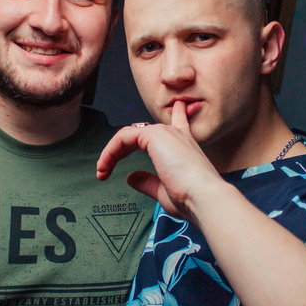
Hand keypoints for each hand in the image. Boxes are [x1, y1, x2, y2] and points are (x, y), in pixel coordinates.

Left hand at [96, 101, 223, 220]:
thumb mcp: (165, 191)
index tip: (179, 106)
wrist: (203, 197)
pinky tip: (105, 166)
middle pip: (142, 133)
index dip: (178, 114)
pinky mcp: (154, 135)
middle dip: (120, 150)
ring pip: (129, 135)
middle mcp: (176, 135)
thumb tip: (132, 178)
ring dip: (111, 153)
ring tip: (102, 171)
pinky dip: (110, 151)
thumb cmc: (191, 199)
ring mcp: (165, 132)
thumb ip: (148, 182)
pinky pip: (123, 137)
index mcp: (185, 145)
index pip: (180, 122)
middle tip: (105, 169)